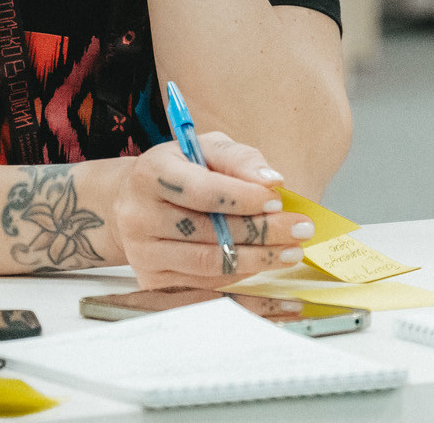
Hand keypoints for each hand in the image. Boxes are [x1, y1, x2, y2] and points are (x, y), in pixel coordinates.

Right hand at [113, 132, 313, 288]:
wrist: (133, 201)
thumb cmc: (180, 169)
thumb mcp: (206, 148)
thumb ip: (240, 159)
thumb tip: (272, 181)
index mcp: (151, 175)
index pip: (203, 192)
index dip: (244, 198)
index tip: (279, 201)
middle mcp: (140, 217)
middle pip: (209, 232)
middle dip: (262, 232)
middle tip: (301, 230)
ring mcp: (144, 253)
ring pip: (209, 263)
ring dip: (258, 260)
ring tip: (291, 252)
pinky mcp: (152, 279)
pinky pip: (204, 285)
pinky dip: (241, 279)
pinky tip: (267, 269)